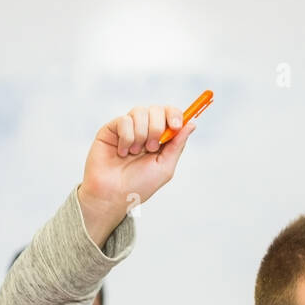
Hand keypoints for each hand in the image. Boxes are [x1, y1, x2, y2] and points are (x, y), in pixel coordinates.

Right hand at [78, 103, 197, 245]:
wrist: (113, 195)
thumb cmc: (138, 185)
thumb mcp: (164, 167)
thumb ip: (177, 145)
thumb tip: (191, 124)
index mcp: (160, 138)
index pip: (171, 114)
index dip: (175, 115)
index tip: (175, 126)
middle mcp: (144, 129)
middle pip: (157, 109)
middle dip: (156, 128)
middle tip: (151, 148)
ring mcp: (128, 127)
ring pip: (140, 111)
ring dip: (141, 134)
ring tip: (134, 153)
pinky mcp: (112, 128)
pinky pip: (124, 120)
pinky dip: (126, 138)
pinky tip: (122, 152)